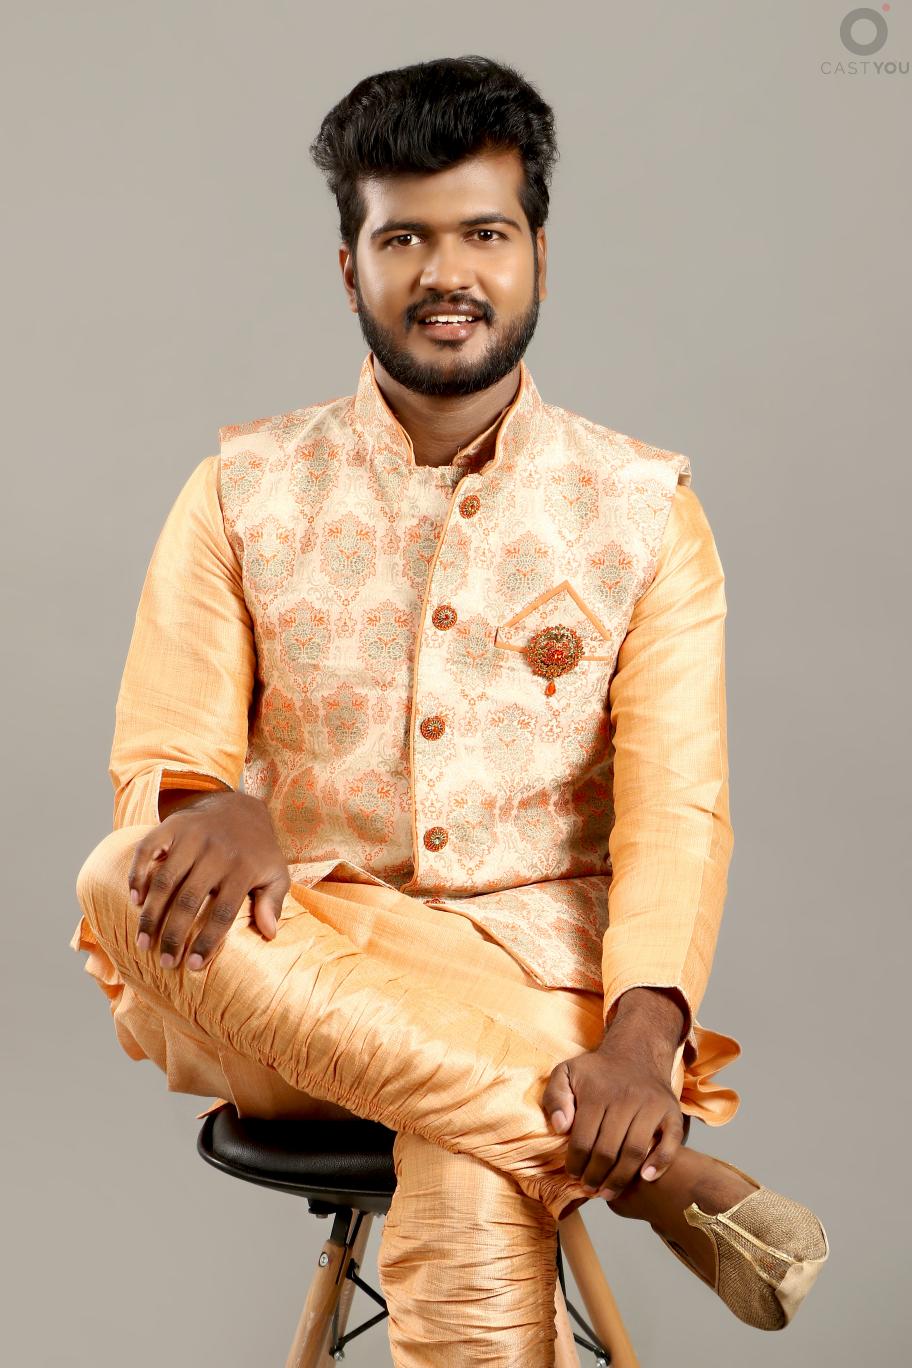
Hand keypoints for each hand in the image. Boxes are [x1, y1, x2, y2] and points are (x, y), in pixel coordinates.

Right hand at [127, 790, 290, 971]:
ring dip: (151, 914)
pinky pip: (147, 850)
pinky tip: (134, 900)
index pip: (223, 912)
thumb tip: (271, 934)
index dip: (207, 941)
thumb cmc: (257, 851)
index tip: (192, 966)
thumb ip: (273, 902)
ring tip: (143, 944)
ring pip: (164, 880)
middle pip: (189, 900)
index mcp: (243, 868)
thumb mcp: (276, 873)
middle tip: (165, 962)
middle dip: (174, 935)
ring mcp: (192, 837)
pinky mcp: (172, 825)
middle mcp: (216, 852)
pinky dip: (137, 874)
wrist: (241, 808)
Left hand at [541, 1027, 684, 1197]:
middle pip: (608, 1151)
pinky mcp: (672, 1112)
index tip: (573, 1175)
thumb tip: (561, 1127)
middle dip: (595, 1177)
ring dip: (620, 1179)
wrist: (636, 1053)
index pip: (583, 1140)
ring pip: (635, 1152)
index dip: (575, 1164)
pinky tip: (646, 1177)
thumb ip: (555, 1097)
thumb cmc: (597, 1071)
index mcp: (597, 1094)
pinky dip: (660, 1163)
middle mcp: (626, 1100)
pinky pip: (670, 1143)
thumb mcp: (566, 1073)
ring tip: (607, 1192)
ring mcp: (651, 1106)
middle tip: (589, 1188)